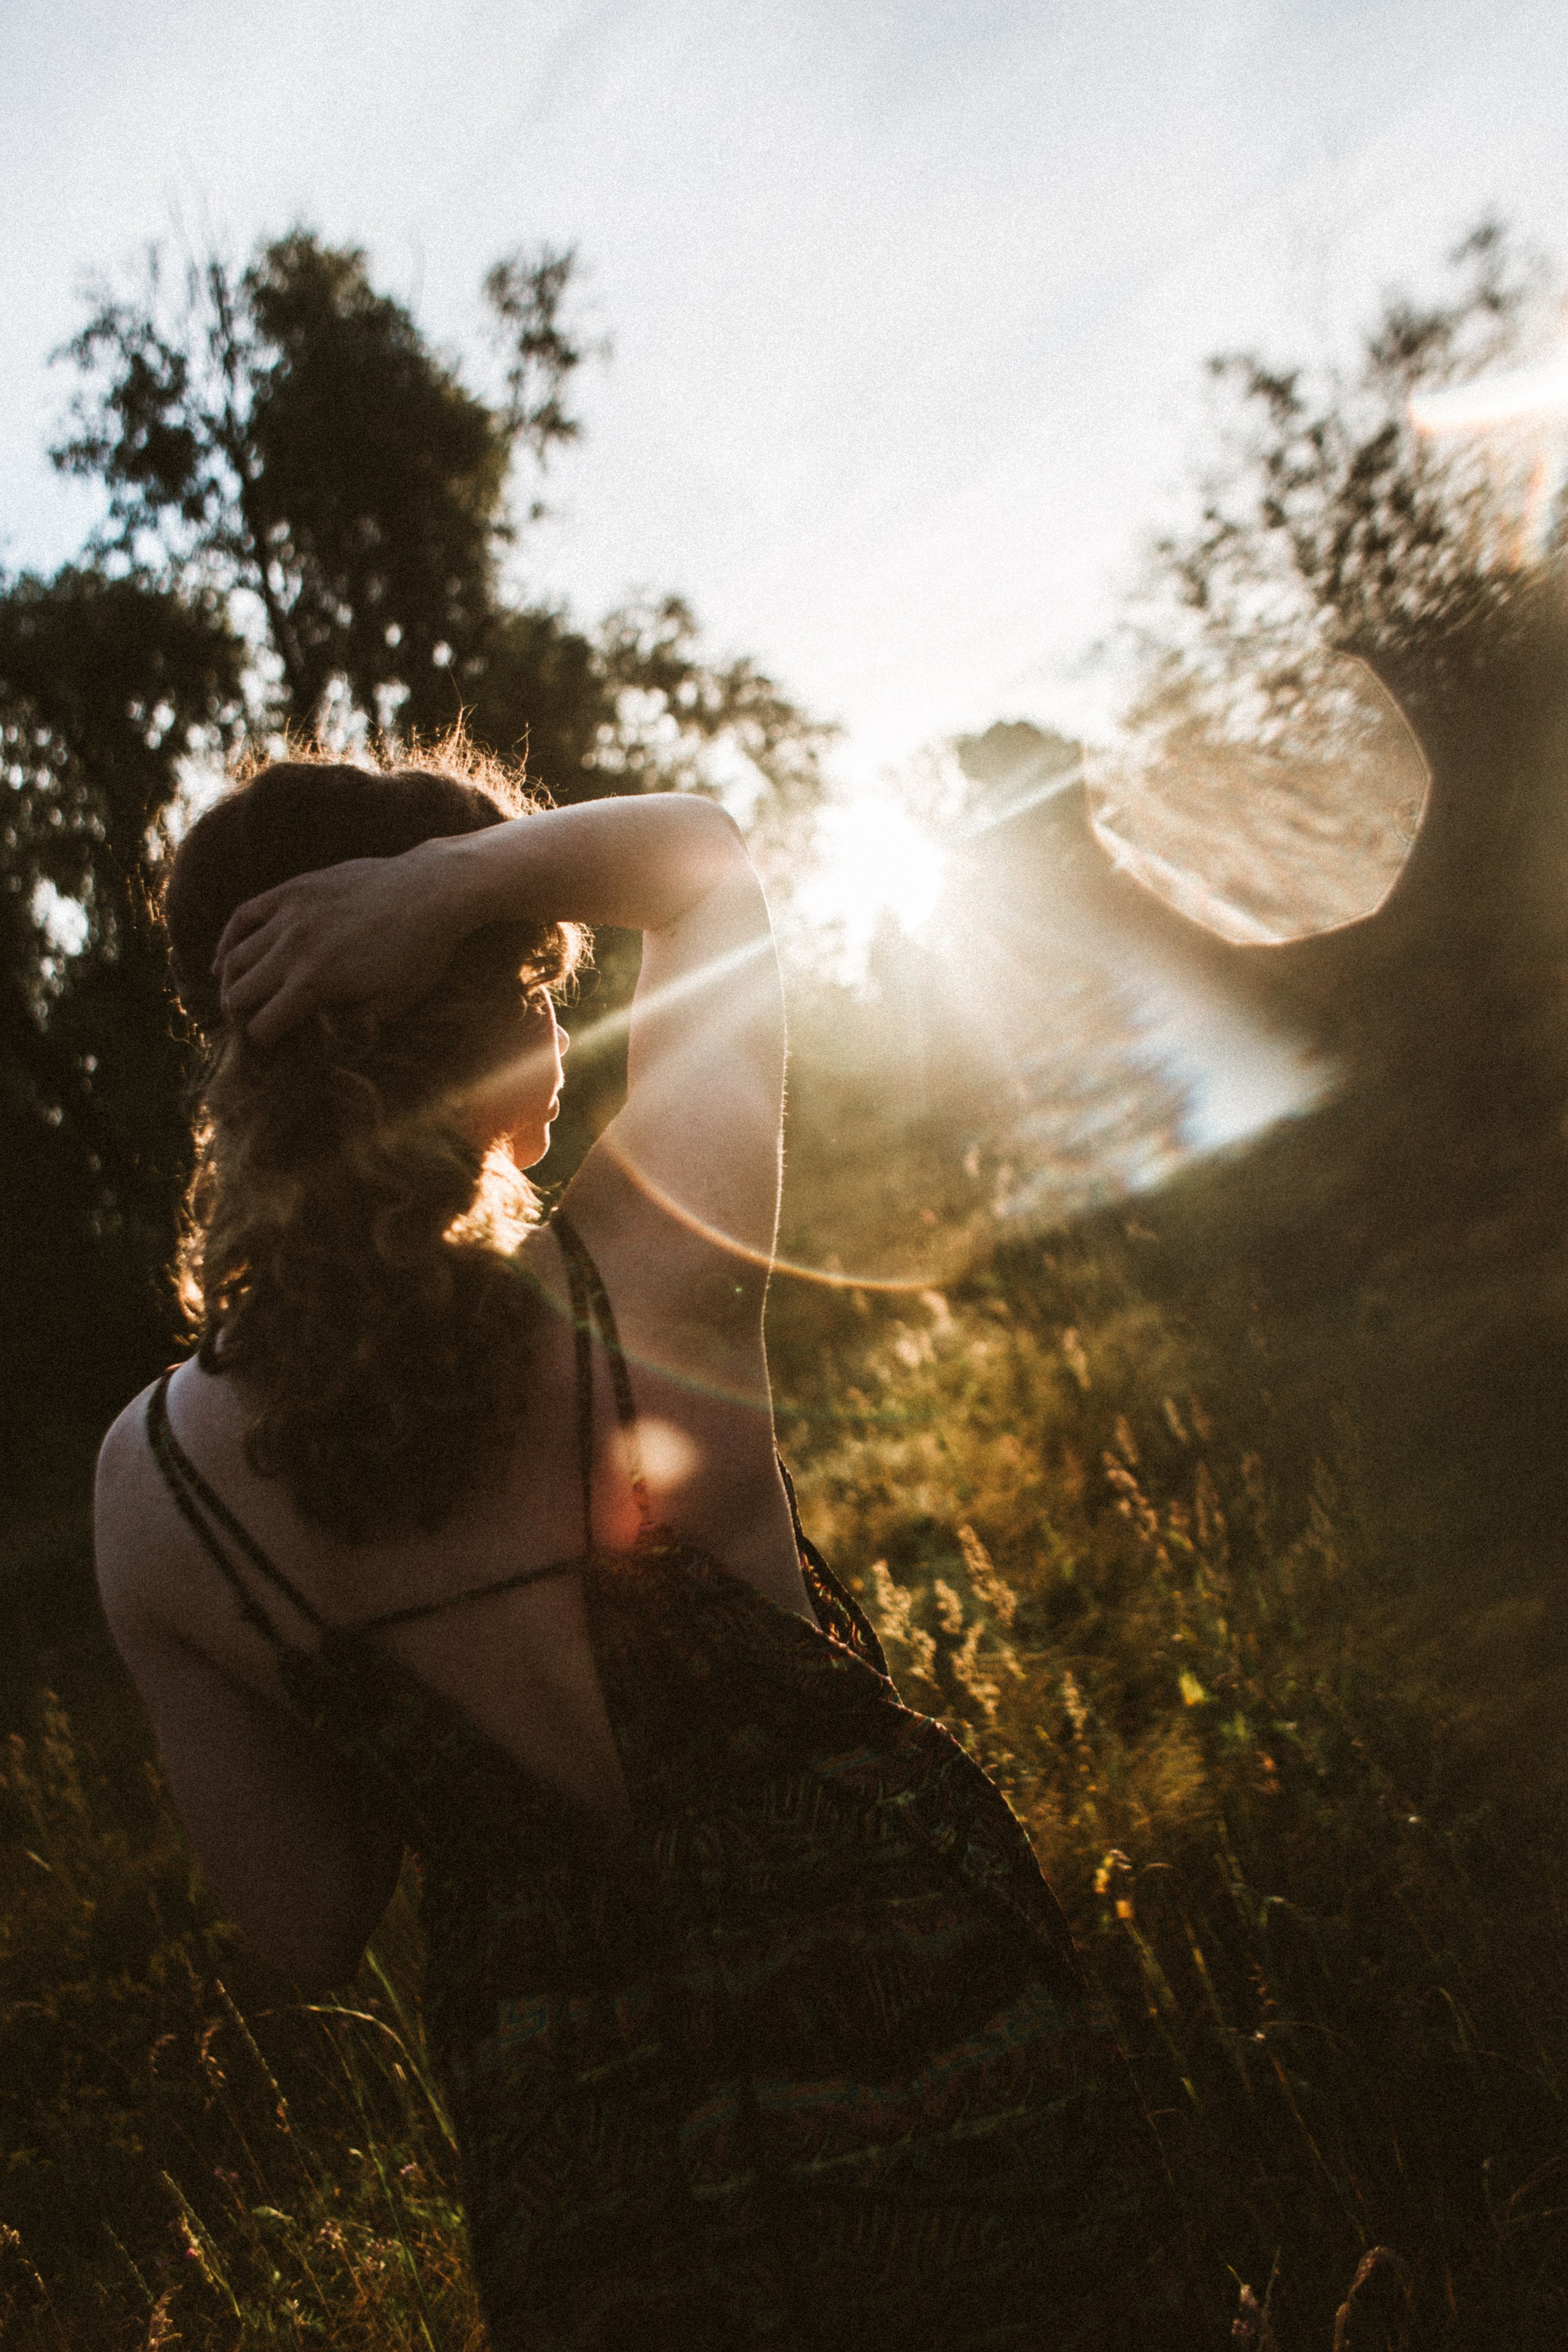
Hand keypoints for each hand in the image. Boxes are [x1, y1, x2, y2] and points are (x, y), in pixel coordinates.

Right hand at [212, 844, 465, 1045]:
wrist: (430, 891)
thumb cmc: (420, 952)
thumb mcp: (395, 1003)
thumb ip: (358, 1025)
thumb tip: (332, 1041)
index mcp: (315, 984)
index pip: (264, 1026)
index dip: (261, 1044)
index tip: (266, 1051)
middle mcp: (293, 951)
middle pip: (241, 994)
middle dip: (238, 1017)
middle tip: (243, 1027)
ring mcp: (290, 916)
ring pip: (237, 957)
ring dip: (229, 983)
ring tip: (231, 999)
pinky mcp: (293, 890)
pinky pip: (244, 916)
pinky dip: (228, 941)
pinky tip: (222, 959)